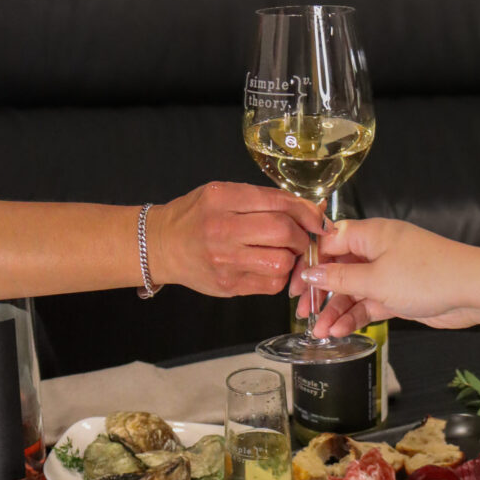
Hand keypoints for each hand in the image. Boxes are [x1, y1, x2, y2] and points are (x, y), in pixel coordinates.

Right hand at [150, 182, 326, 296]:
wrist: (162, 246)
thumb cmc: (195, 217)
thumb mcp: (223, 194)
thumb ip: (263, 199)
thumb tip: (310, 209)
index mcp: (223, 198)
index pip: (278, 203)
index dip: (306, 212)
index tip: (318, 219)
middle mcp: (223, 229)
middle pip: (283, 232)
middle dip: (300, 236)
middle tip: (298, 237)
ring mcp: (226, 261)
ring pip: (281, 262)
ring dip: (291, 258)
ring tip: (282, 252)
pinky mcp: (229, 286)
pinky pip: (271, 284)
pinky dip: (279, 276)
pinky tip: (269, 267)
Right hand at [289, 218, 479, 335]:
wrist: (473, 291)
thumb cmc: (428, 275)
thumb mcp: (375, 279)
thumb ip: (340, 278)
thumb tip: (311, 273)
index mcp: (371, 233)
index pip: (329, 242)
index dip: (309, 262)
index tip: (293, 284)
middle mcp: (378, 250)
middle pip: (339, 268)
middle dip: (320, 292)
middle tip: (303, 313)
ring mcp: (389, 273)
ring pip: (353, 290)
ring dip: (336, 311)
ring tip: (320, 333)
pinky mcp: (399, 294)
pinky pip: (369, 304)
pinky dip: (355, 317)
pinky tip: (340, 331)